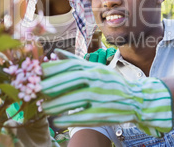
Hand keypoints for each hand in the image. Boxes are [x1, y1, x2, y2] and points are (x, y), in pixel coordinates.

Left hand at [40, 49, 172, 136]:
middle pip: (73, 79)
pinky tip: (57, 122)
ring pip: (76, 98)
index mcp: (95, 68)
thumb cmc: (111, 83)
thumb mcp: (96, 68)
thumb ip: (76, 61)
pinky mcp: (105, 113)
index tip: (38, 72)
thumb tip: (56, 52)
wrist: (137, 99)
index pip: (72, 65)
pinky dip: (69, 119)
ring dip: (57, 104)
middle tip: (36, 90)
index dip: (54, 68)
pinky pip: (84, 116)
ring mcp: (103, 96)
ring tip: (44, 108)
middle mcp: (99, 79)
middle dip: (52, 84)